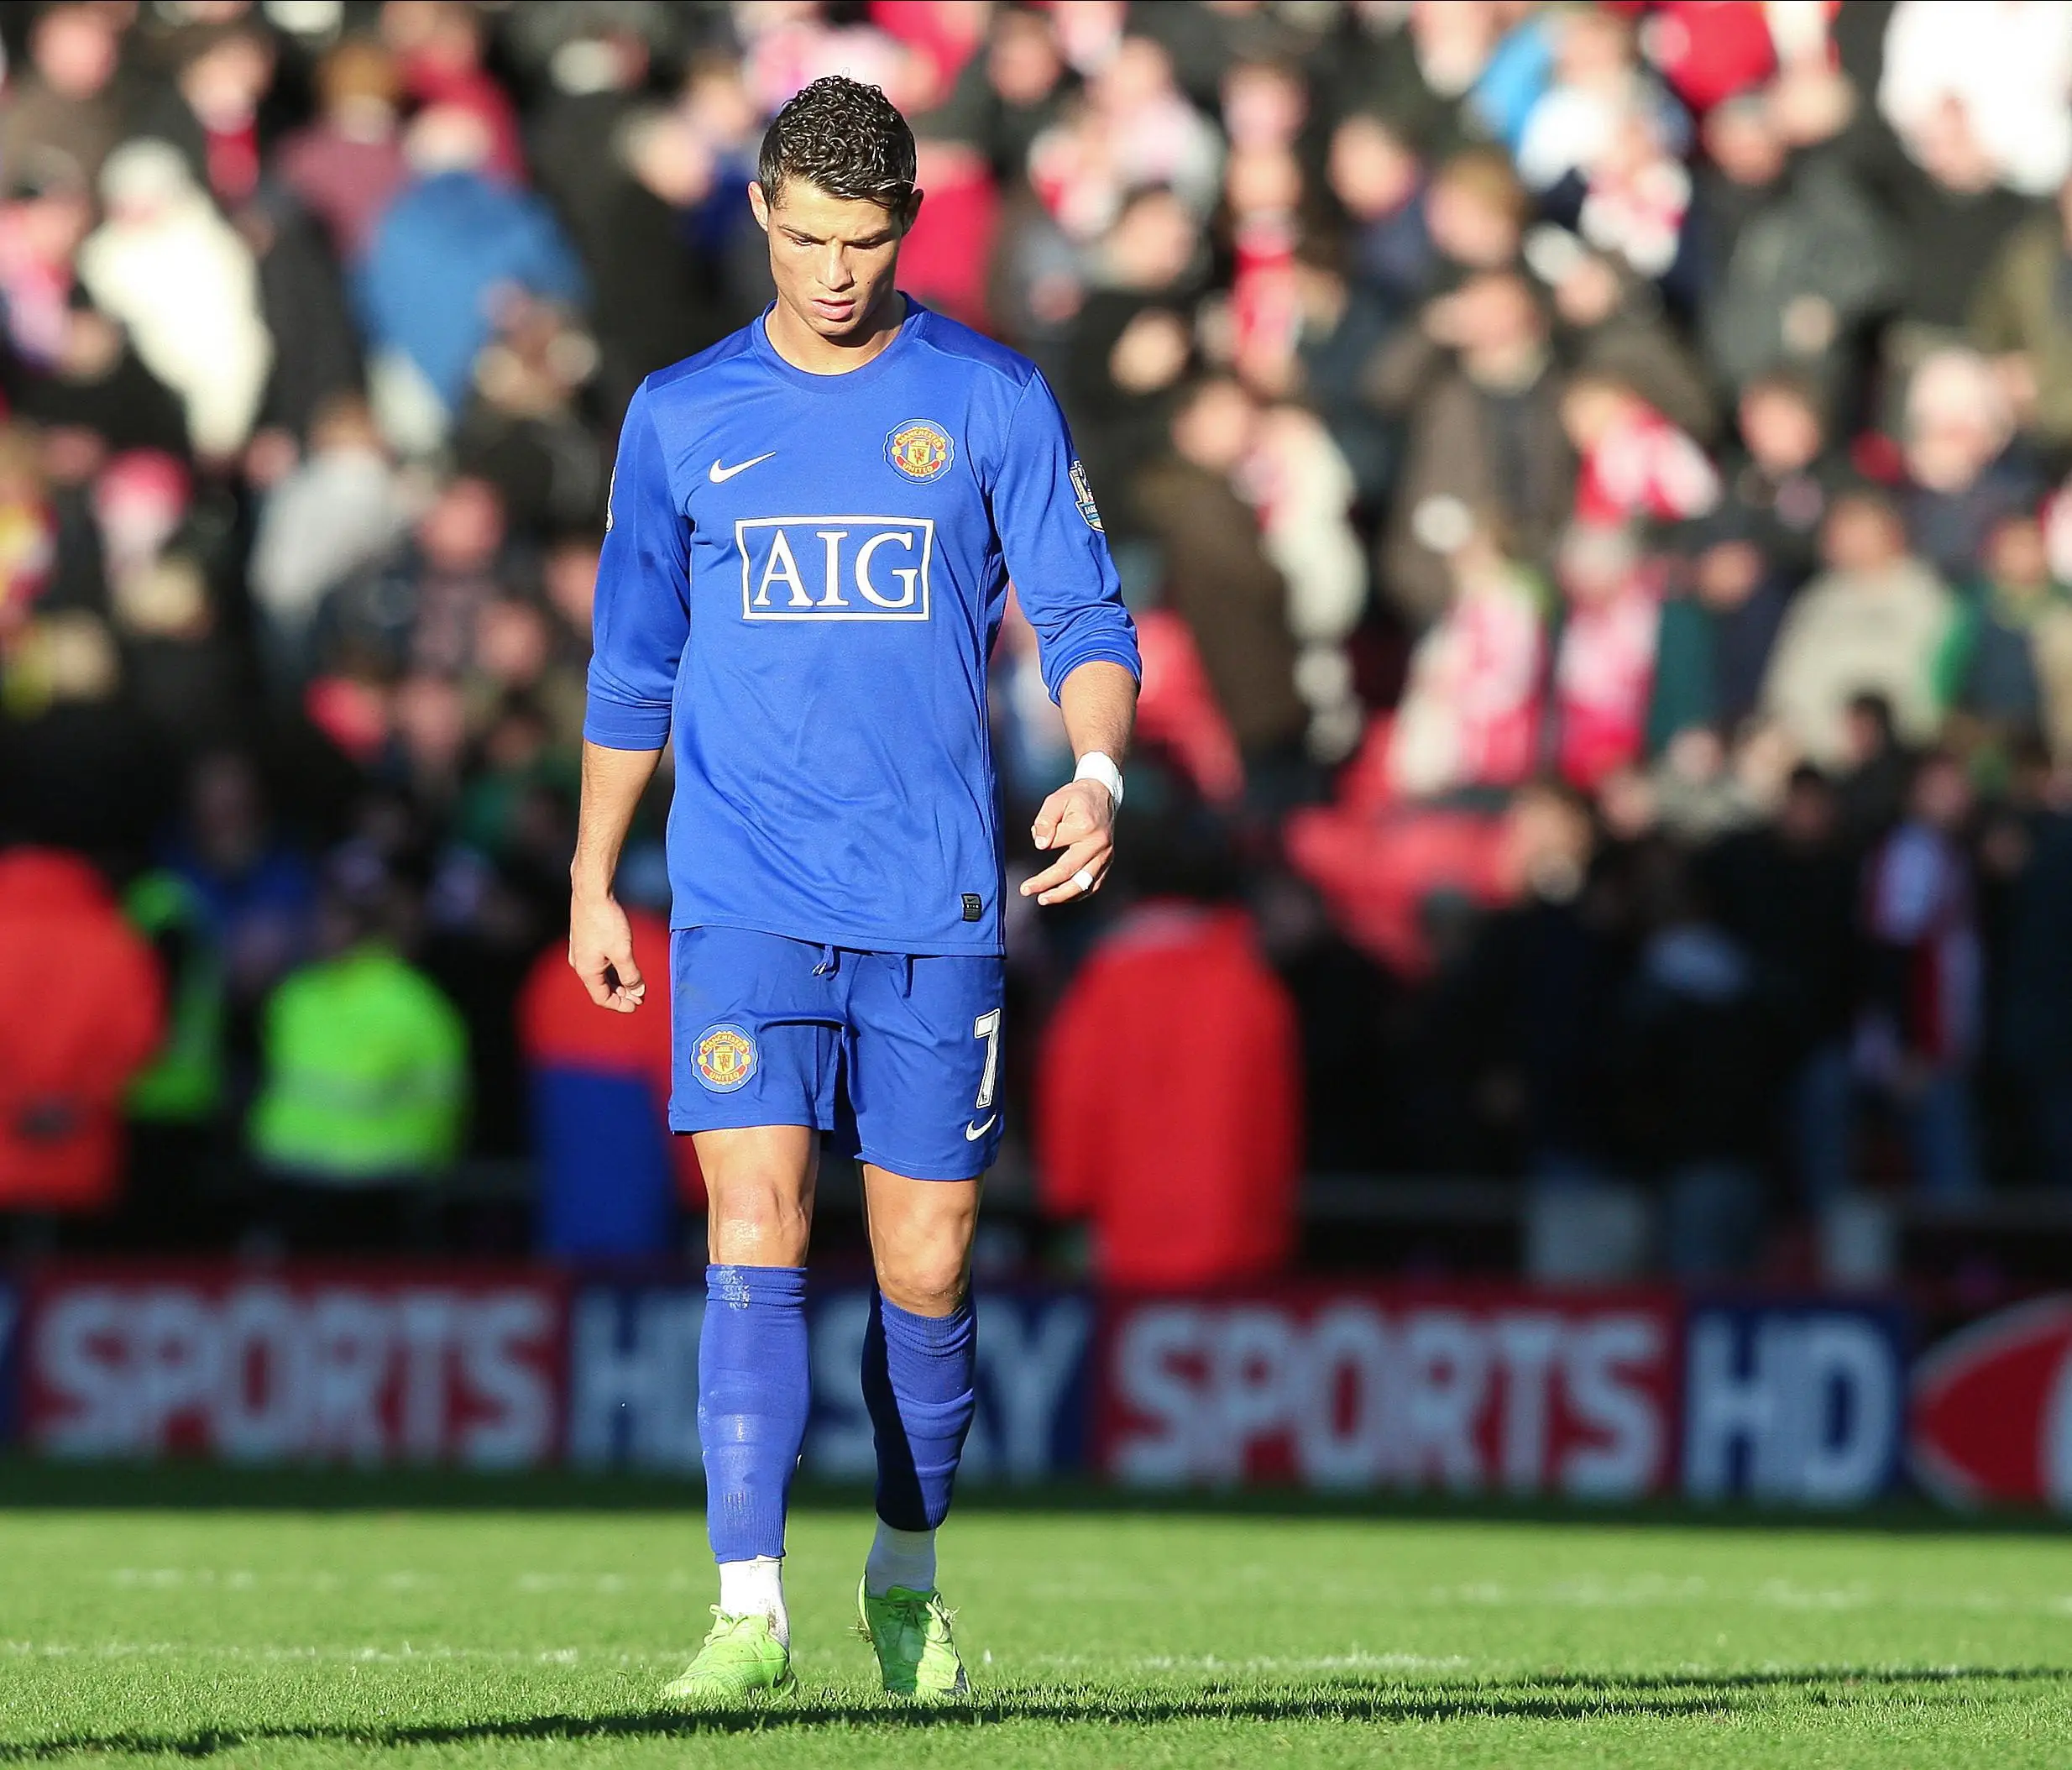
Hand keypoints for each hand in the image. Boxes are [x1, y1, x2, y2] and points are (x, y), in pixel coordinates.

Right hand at [569, 889, 646, 1011]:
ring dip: (618, 981)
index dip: (620, 1005)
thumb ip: (631, 975)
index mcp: (586, 971)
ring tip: (636, 983)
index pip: (602, 998)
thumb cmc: (606, 922)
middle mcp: (580, 964)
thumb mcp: (623, 952)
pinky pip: (599, 963)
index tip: (637, 1005)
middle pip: (601, 987)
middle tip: (640, 995)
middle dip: (621, 994)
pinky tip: (625, 966)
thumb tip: (637, 992)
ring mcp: (581, 952)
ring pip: (600, 975)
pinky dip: (613, 969)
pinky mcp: (584, 941)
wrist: (592, 893)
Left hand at [1020, 779, 1115, 905]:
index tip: (1037, 840)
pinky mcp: (1108, 861)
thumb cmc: (1077, 797)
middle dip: (1046, 884)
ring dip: (1062, 895)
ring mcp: (1105, 855)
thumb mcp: (1056, 800)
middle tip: (1027, 890)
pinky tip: (1063, 895)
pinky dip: (1078, 893)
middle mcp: (1098, 844)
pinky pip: (1094, 884)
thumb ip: (1045, 821)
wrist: (1102, 794)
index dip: (1043, 843)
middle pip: (1069, 872)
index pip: (1056, 844)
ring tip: (1043, 899)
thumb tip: (1040, 844)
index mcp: (1084, 828)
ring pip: (1084, 884)